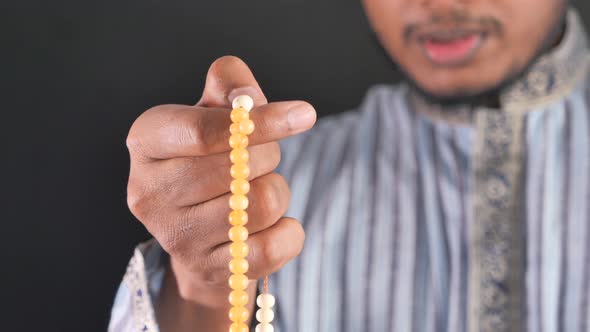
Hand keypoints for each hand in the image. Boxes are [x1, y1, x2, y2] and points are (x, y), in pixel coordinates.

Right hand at [125, 56, 315, 329]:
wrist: (198, 229)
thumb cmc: (209, 158)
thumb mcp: (213, 110)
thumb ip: (231, 87)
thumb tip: (251, 96)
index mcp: (147, 141)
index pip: (205, 131)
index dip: (261, 122)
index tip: (305, 115)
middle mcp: (150, 191)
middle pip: (239, 167)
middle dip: (268, 155)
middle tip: (260, 158)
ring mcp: (176, 237)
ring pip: (263, 204)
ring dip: (277, 191)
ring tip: (257, 191)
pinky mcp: (209, 270)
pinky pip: (275, 246)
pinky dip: (289, 231)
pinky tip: (271, 225)